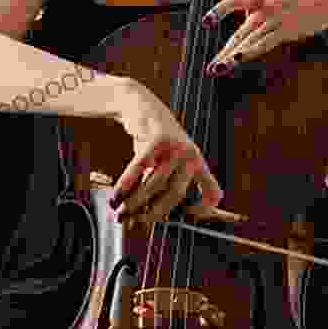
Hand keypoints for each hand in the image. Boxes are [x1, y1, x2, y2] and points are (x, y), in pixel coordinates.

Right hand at [111, 83, 243, 226]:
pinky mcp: (158, 140)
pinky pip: (139, 169)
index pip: (212, 192)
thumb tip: (137, 219)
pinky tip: (115, 197)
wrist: (141, 106)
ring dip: (134, 202)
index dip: (204, 211)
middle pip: (175, 195)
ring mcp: (176, 147)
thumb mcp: (165, 161)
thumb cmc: (152, 140)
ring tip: (119, 212)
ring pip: (154, 184)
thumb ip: (159, 188)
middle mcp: (191, 156)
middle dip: (153, 213)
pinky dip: (125, 186)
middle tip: (135, 223)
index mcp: (197, 163)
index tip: (187, 219)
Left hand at [204, 0, 327, 75]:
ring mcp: (276, 20)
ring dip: (233, 57)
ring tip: (217, 69)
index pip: (235, 1)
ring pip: (250, 41)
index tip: (205, 23)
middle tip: (209, 67)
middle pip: (240, 32)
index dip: (220, 10)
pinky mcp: (287, 31)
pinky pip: (265, 43)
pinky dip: (251, 52)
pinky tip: (238, 59)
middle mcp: (265, 7)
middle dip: (224, 51)